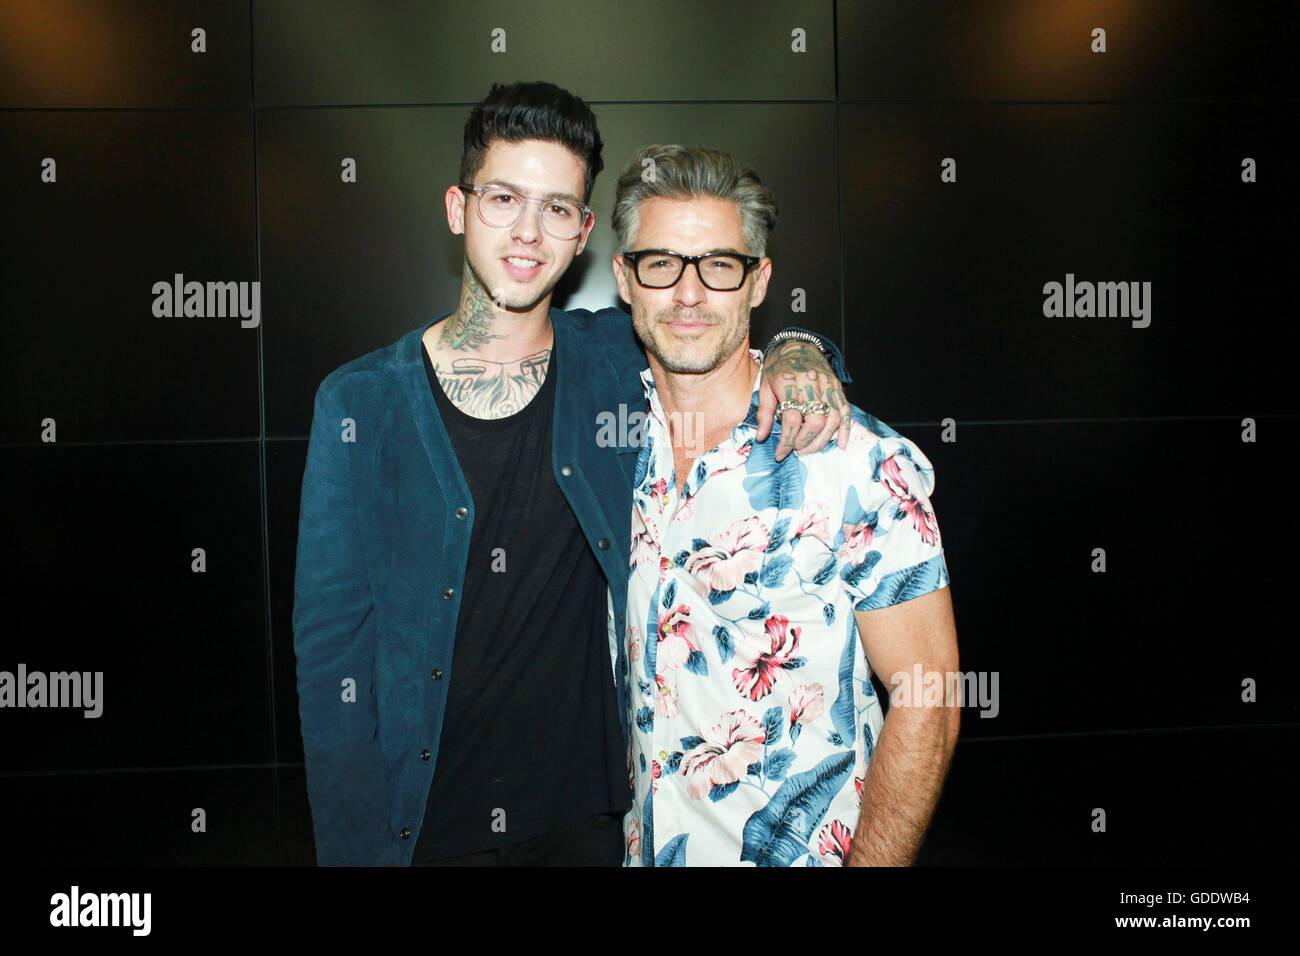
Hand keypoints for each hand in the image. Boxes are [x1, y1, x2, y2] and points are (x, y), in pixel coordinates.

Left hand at [755, 340, 850, 460]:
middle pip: (814, 420)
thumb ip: (764, 413)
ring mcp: (827, 386)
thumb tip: (761, 437)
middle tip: (796, 450)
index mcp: (788, 383)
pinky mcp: (837, 388)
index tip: (780, 454)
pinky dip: (845, 429)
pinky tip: (840, 444)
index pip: (791, 418)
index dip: (786, 440)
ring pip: (832, 419)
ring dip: (822, 440)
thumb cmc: (778, 369)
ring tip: (810, 450)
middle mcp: (810, 384)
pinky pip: (845, 411)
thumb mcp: (764, 387)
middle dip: (805, 441)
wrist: (797, 346)